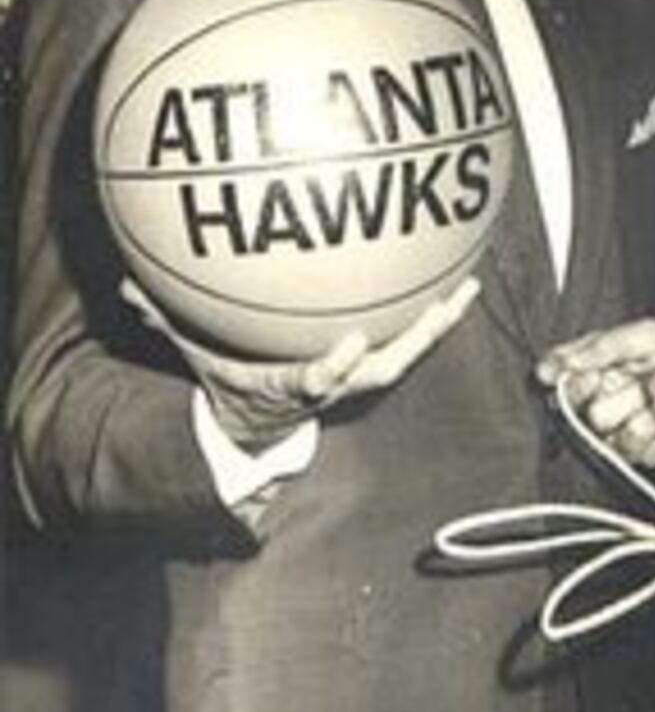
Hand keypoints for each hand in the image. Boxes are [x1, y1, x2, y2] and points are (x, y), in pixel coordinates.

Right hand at [120, 276, 480, 448]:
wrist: (258, 433)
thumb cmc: (232, 386)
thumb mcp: (198, 359)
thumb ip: (168, 323)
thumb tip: (129, 287)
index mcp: (294, 387)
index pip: (314, 381)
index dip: (332, 368)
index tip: (346, 344)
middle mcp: (338, 385)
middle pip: (384, 366)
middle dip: (415, 340)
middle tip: (443, 305)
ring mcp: (361, 379)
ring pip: (409, 353)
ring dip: (439, 322)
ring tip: (468, 286)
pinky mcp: (373, 366)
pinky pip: (410, 338)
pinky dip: (433, 313)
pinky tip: (459, 278)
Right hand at [538, 317, 654, 467]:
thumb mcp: (646, 334)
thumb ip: (605, 345)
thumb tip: (566, 362)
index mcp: (599, 363)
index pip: (562, 370)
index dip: (556, 372)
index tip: (552, 374)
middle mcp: (603, 393)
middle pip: (576, 402)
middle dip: (609, 387)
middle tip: (636, 374)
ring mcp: (618, 423)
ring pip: (600, 425)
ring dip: (637, 403)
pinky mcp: (636, 449)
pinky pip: (624, 446)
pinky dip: (649, 425)